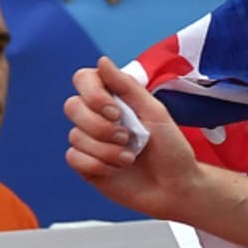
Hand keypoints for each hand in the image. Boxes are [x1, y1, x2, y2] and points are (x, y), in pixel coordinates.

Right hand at [64, 56, 200, 217]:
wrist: (175, 187)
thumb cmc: (171, 148)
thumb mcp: (155, 112)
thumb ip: (127, 87)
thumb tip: (101, 60)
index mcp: (115, 99)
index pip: (84, 79)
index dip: (93, 94)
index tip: (116, 111)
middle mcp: (98, 117)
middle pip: (72, 106)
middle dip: (100, 126)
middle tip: (127, 138)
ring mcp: (90, 141)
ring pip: (75, 135)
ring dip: (106, 149)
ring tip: (130, 157)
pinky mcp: (86, 164)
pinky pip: (73, 157)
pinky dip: (98, 164)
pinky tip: (117, 169)